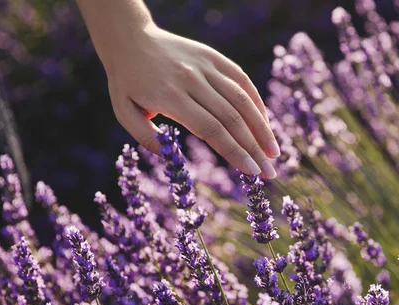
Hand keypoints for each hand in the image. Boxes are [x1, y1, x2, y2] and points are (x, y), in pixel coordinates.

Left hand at [77, 0, 278, 177]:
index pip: (211, 130)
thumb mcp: (124, 112)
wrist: (130, 38)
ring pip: (241, 99)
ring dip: (262, 128)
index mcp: (170, 96)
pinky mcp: (213, 57)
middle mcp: (192, 80)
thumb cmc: (126, 81)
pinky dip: (256, 102)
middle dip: (254, 148)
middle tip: (269, 173)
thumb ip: (145, 137)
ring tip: (274, 152)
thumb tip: (170, 158)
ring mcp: (205, 66)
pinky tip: (265, 123)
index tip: (251, 172)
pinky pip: (241, 80)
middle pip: (231, 119)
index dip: (234, 152)